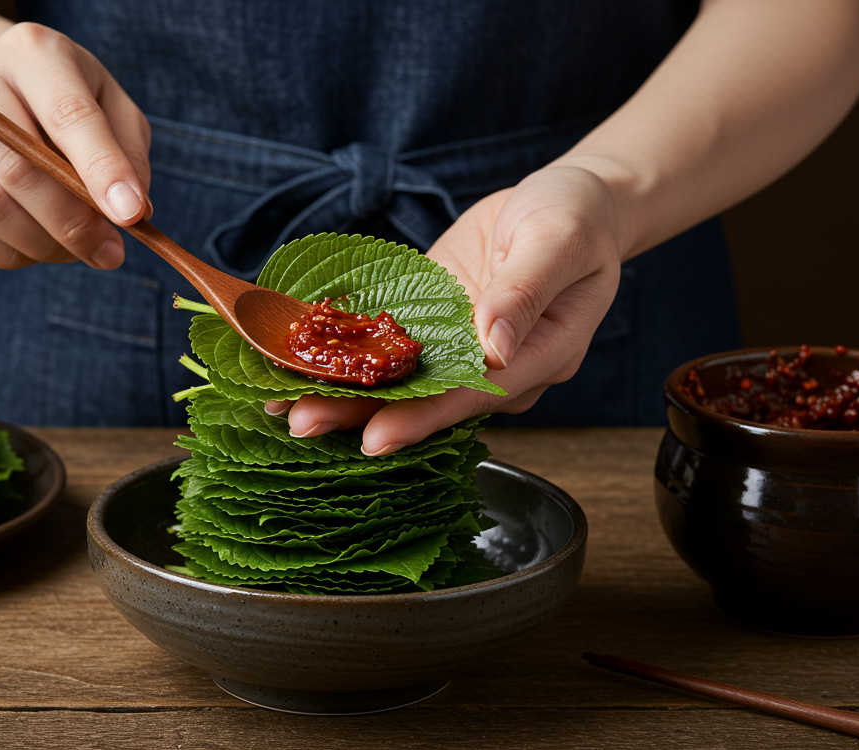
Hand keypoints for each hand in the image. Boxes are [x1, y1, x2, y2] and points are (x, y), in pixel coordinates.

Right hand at [0, 23, 150, 269]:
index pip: (67, 114)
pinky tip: (34, 245)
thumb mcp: (111, 108)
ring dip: (41, 245)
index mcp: (31, 51)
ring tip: (73, 248)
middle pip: (18, 168)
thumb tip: (132, 211)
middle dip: (72, 224)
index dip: (101, 170)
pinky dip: (8, 253)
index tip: (131, 215)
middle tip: (109, 253)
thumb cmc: (63, 101)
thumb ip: (127, 154)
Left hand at [278, 165, 625, 453]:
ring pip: (396, 377)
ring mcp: (458, 347)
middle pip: (422, 399)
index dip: (422, 418)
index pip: (470, 396)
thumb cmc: (576, 218)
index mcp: (535, 357)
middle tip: (301, 424)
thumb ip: (525, 293)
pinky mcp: (433, 322)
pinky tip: (296, 357)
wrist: (572, 202)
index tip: (375, 438)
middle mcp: (492, 366)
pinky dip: (344, 350)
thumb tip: (491, 345)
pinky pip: (386, 342)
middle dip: (361, 413)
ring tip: (281, 402)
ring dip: (341, 390)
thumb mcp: (559, 242)